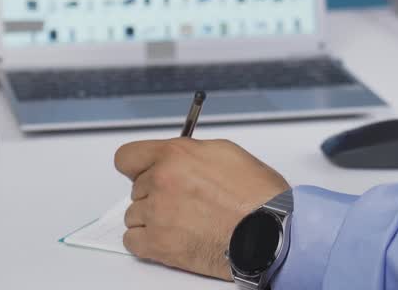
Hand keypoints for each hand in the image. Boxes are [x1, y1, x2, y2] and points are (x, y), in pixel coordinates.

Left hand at [114, 137, 291, 279]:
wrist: (269, 233)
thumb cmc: (257, 197)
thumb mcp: (225, 153)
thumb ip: (190, 153)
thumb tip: (177, 157)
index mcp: (175, 155)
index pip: (128, 157)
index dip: (136, 166)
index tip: (141, 172)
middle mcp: (161, 181)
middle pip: (136, 188)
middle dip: (155, 193)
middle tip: (182, 201)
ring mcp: (157, 213)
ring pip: (134, 215)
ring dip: (152, 218)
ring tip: (181, 222)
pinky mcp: (159, 244)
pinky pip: (132, 241)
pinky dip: (146, 242)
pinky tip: (168, 238)